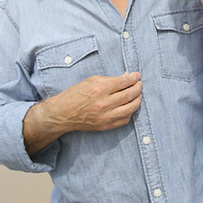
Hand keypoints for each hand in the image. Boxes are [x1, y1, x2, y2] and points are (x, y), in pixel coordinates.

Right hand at [24, 72, 141, 154]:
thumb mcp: (91, 81)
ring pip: (130, 108)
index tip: (137, 76)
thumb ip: (110, 79)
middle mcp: (104, 104)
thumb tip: (126, 77)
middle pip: (130, 95)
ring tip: (138, 95)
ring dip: (137, 100)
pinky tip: (129, 106)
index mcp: (100, 89)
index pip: (124, 82)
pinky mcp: (106, 126)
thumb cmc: (75, 94)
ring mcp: (105, 117)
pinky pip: (124, 119)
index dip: (134, 78)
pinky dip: (130, 112)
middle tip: (139, 84)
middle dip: (138, 88)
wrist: (63, 114)